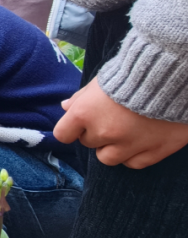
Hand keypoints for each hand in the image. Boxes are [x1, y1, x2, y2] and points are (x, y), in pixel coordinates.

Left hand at [54, 78, 187, 167]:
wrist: (174, 76)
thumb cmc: (133, 73)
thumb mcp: (101, 80)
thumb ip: (81, 97)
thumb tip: (65, 107)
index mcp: (85, 113)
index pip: (63, 134)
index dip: (71, 128)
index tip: (80, 123)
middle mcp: (104, 132)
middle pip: (88, 142)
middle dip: (95, 132)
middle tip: (111, 117)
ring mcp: (129, 145)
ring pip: (107, 158)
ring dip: (111, 147)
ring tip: (125, 131)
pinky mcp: (154, 151)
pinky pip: (132, 163)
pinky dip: (133, 154)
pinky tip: (139, 139)